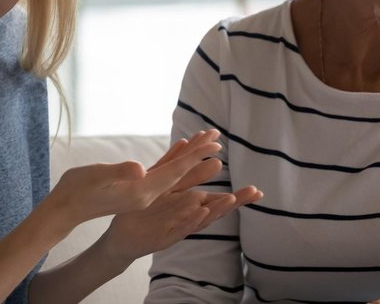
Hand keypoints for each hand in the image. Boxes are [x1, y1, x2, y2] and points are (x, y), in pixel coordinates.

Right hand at [48, 130, 223, 224]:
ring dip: (188, 160)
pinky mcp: (134, 192)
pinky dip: (171, 165)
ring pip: (171, 176)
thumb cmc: (76, 190)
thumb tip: (141, 170)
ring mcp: (140, 195)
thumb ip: (120, 174)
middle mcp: (145, 195)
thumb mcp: (97, 178)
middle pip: (179, 175)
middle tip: (218, 139)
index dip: (195, 157)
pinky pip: (160, 177)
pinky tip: (177, 158)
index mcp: (140, 193)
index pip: (175, 173)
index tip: (214, 144)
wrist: (63, 210)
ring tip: (204, 145)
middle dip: (198, 157)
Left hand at [100, 132, 262, 260]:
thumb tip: (189, 142)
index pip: (217, 198)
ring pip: (201, 218)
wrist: (121, 235)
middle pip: (215, 208)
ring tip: (231, 198)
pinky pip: (180, 227)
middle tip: (254, 192)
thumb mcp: (161, 184)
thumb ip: (174, 165)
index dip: (237, 196)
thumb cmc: (145, 211)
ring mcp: (178, 227)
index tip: (258, 191)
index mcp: (190, 204)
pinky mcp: (164, 237)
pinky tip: (201, 210)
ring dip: (216, 209)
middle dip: (234, 201)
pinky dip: (192, 219)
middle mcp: (188, 217)